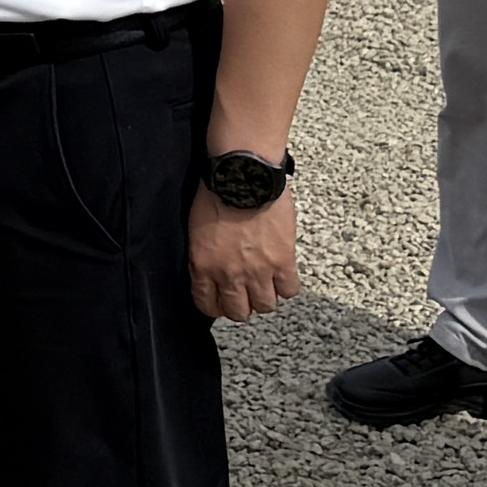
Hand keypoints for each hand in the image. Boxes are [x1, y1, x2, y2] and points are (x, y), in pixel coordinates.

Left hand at [191, 186, 301, 323]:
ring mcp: (258, 270)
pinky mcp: (283, 261)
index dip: (216, 306)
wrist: (242, 174)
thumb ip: (205, 255)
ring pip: (266, 306)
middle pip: (238, 312)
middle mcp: (229, 274)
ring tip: (266, 283)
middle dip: (242, 305)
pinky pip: (289, 290)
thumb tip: (213, 269)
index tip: (221, 301)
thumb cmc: (217, 191)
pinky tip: (283, 274)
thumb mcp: (197, 229)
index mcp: (203, 265)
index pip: (207, 305)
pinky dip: (287, 286)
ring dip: (265, 296)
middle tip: (246, 293)